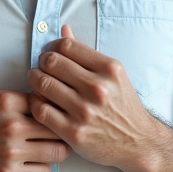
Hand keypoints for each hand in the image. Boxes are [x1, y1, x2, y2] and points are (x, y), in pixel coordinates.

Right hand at [0, 89, 71, 171]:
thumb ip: (15, 97)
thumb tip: (43, 96)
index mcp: (7, 102)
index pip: (48, 102)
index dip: (54, 108)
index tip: (55, 113)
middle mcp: (12, 126)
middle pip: (58, 127)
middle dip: (62, 130)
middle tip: (61, 133)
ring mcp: (11, 152)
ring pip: (57, 152)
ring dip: (57, 151)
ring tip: (51, 149)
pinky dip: (42, 168)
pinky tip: (35, 163)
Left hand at [27, 25, 160, 171]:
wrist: (138, 142)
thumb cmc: (123, 106)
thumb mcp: (112, 75)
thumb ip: (86, 53)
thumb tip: (64, 30)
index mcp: (109, 69)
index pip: (66, 46)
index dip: (52, 46)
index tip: (50, 53)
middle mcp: (97, 88)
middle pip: (51, 62)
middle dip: (41, 62)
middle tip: (41, 68)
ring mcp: (85, 111)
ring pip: (42, 84)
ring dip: (34, 80)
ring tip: (37, 82)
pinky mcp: (74, 132)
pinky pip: (41, 109)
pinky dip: (35, 103)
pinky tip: (40, 102)